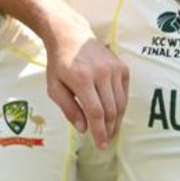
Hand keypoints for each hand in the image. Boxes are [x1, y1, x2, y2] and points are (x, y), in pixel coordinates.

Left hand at [46, 24, 127, 148]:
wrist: (70, 35)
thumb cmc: (59, 63)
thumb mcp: (54, 87)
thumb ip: (68, 108)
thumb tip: (84, 128)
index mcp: (82, 79)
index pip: (96, 112)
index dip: (100, 131)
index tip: (100, 145)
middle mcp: (101, 73)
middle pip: (111, 110)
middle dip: (109, 129)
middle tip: (105, 141)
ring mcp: (114, 68)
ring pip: (121, 103)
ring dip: (117, 121)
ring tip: (110, 131)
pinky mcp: (122, 66)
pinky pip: (125, 92)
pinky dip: (121, 106)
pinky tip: (114, 114)